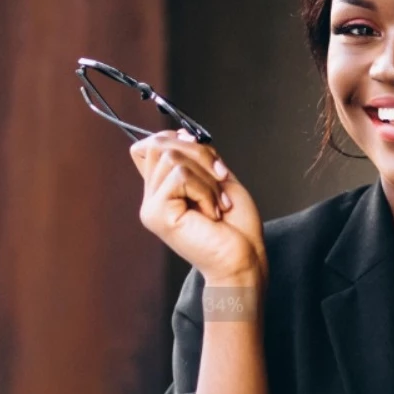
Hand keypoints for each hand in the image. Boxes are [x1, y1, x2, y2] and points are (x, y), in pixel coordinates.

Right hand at [131, 129, 265, 283]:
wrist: (245, 260)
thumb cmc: (237, 227)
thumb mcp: (217, 179)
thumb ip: (196, 157)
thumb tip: (181, 134)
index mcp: (163, 190)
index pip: (148, 146)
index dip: (175, 140)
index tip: (206, 157)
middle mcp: (152, 198)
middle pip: (160, 144)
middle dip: (200, 154)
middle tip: (220, 180)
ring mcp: (151, 207)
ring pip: (172, 158)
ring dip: (207, 177)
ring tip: (218, 203)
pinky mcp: (157, 214)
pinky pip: (180, 175)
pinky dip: (206, 189)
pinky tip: (213, 213)